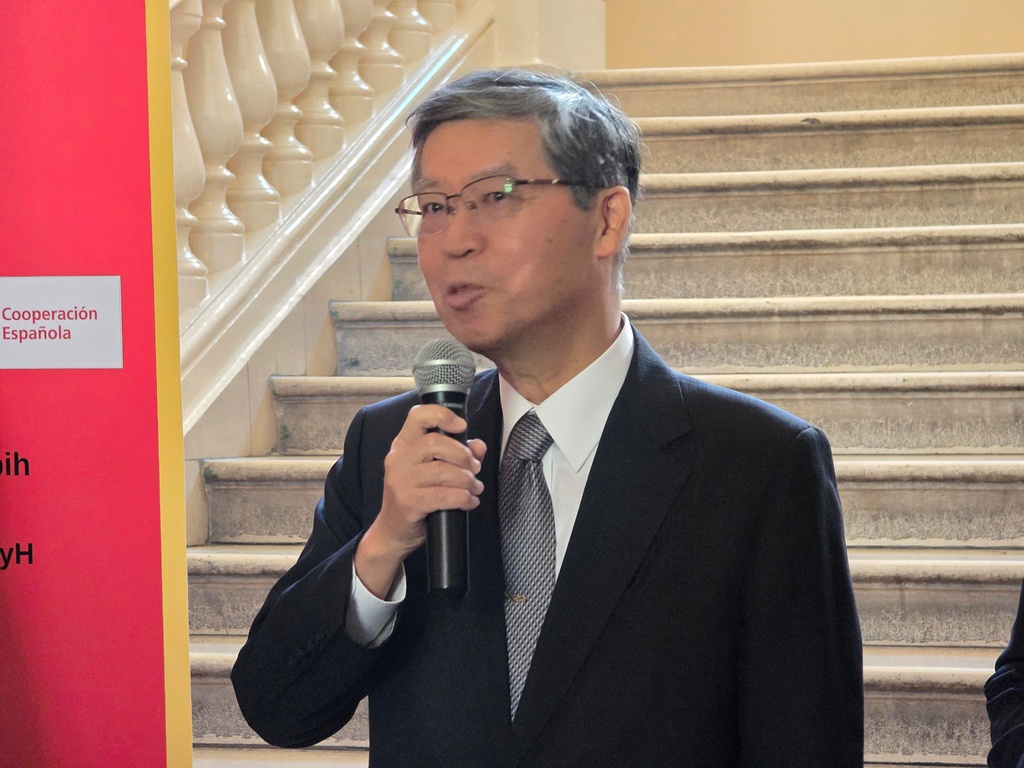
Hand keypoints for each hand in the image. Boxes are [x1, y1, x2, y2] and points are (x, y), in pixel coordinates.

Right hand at [355, 404, 485, 598]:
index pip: (417, 416)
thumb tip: (478, 445)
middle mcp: (398, 459)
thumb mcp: (434, 471)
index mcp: (403, 445)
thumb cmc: (416, 497)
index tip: (461, 426)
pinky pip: (443, 495)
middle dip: (462, 455)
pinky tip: (469, 501)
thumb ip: (457, 455)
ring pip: (441, 471)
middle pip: (434, 442)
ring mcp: (401, 481)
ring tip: (475, 487)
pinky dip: (463, 498)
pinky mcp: (408, 503)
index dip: (441, 415)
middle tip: (475, 468)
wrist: (393, 532)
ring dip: (466, 480)